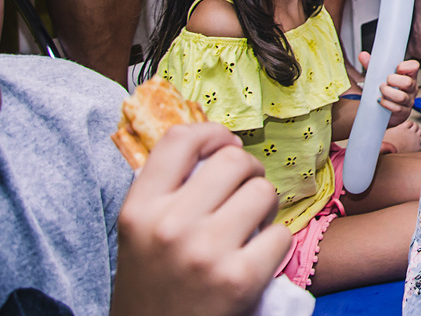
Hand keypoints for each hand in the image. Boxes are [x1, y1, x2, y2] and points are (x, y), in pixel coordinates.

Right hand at [110, 123, 288, 315]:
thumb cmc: (155, 286)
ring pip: (263, 191)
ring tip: (249, 227)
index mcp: (139, 209)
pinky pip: (281, 234)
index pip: (179, 139)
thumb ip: (167, 190)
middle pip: (234, 161)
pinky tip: (256, 258)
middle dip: (249, 172)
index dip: (212, 133)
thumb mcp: (140, 234)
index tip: (225, 146)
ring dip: (264, 207)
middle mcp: (169, 226)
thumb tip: (221, 146)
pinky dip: (275, 244)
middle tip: (245, 192)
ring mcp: (205, 252)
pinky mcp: (239, 279)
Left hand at [358, 52, 419, 126]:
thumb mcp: (379, 77)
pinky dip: (386, 104)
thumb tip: (362, 55)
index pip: (414, 66)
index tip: (396, 68)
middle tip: (383, 82)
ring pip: (401, 97)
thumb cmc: (384, 91)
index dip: (405, 66)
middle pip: (408, 82)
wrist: (382, 111)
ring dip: (387, 93)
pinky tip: (380, 101)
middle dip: (393, 81)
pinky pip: (396, 108)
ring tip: (380, 91)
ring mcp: (409, 101)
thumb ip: (372, 66)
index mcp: (408, 76)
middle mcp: (411, 88)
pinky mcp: (404, 112)